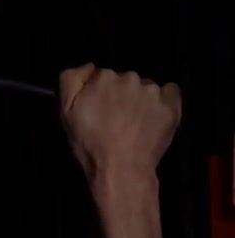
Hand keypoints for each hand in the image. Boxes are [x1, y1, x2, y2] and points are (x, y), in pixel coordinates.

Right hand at [59, 64, 181, 178]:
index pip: (101, 77)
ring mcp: (153, 91)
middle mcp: (130, 78)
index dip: (99, 94)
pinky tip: (154, 118)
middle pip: (124, 81)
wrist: (121, 170)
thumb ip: (71, 80)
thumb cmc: (91, 145)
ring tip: (134, 125)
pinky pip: (169, 92)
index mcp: (103, 77)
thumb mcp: (66, 112)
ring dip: (140, 100)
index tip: (98, 111)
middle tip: (116, 121)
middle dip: (120, 96)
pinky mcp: (171, 105)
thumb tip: (88, 67)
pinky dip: (163, 102)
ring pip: (145, 88)